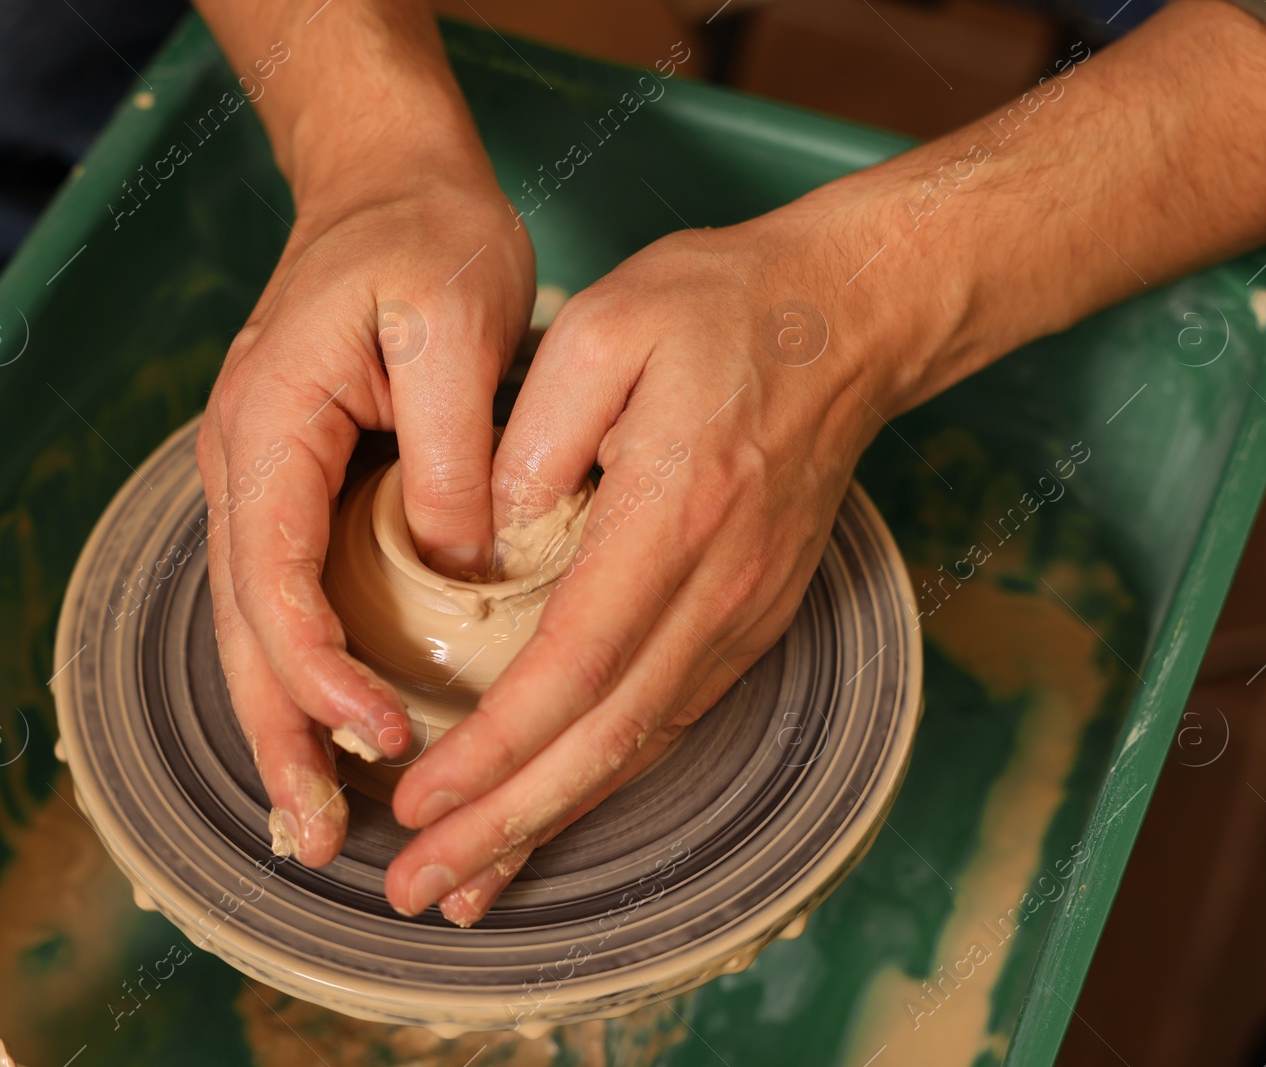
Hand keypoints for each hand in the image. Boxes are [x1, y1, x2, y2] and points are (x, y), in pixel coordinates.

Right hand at [197, 155, 534, 866]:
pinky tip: (337, 727)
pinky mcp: (299, 488)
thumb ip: (453, 449)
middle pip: (243, 627)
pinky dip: (304, 673)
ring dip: (283, 723)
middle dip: (279, 736)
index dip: (320, 672)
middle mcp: (246, 464)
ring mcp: (264, 479)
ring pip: (255, 625)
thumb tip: (457, 562)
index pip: (274, 579)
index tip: (385, 735)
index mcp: (271, 426)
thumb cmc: (425, 241)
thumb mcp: (450, 325)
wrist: (389, 187)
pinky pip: (288, 597)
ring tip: (317, 819)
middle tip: (322, 839)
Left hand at [383, 200, 922, 922]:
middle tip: (417, 891)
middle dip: (505, 826)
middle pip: (606, 741)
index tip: (417, 802)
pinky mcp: (749, 619)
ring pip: (640, 749)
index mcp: (675, 515)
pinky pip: (668, 721)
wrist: (849, 321)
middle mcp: (720, 588)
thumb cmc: (721, 309)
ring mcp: (745, 613)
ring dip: (549, 824)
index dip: (494, 749)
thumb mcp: (608, 325)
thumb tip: (484, 535)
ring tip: (466, 886)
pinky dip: (600, 782)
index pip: (574, 665)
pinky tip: (549, 813)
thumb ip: (534, 428)